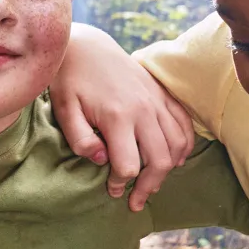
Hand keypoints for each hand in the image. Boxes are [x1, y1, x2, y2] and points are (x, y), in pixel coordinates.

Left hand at [50, 24, 194, 210]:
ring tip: (152, 183)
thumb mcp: (63, 109)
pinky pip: (184, 125)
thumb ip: (80, 139)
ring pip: (177, 146)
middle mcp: (143, 110)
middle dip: (149, 187)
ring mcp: (156, 101)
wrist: (87, 46)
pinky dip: (184, 146)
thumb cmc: (70, 80)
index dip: (121, 184)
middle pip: (160, 161)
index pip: (129, 166)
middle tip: (136, 202)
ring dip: (168, 170)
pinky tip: (174, 159)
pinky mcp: (162, 94)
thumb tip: (102, 160)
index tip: (112, 191)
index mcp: (117, 117)